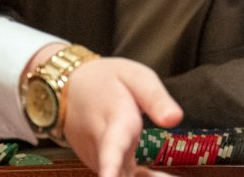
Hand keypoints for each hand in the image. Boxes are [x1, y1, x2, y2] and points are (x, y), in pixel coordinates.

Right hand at [63, 57, 182, 176]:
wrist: (68, 90)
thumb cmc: (106, 81)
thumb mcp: (134, 77)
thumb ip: (156, 98)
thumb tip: (175, 118)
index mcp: (115, 119)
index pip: (111, 146)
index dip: (110, 166)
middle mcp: (102, 146)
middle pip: (117, 173)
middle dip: (131, 176)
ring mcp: (98, 159)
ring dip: (146, 176)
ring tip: (167, 173)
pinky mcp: (101, 166)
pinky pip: (123, 176)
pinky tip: (161, 175)